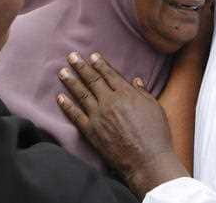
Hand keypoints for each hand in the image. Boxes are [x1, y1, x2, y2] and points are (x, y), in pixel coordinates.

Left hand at [57, 52, 188, 197]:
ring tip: (62, 71)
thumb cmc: (155, 134)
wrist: (147, 160)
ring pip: (81, 94)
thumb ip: (143, 92)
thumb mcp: (155, 107)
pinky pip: (75, 115)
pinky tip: (60, 97)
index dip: (100, 64)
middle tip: (71, 56)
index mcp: (126, 93)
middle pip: (92, 80)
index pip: (109, 74)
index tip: (92, 55)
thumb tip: (136, 80)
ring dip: (71, 81)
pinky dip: (67, 105)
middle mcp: (110, 101)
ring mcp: (98, 116)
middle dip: (81, 66)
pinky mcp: (91, 131)